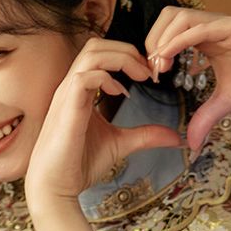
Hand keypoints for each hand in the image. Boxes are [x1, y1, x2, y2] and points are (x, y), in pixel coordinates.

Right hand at [23, 36, 184, 206]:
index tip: (149, 73)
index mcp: (81, 90)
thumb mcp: (121, 144)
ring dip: (121, 58)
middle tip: (149, 70)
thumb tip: (174, 137)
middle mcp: (72, 86)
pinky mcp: (66, 107)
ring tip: (141, 76)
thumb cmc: (79, 164)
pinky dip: (107, 77)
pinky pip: (85, 76)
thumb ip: (145, 135)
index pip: (101, 54)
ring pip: (92, 53)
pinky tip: (121, 93)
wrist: (56, 186)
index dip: (127, 56)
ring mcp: (67, 94)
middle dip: (127, 50)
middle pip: (96, 45)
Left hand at [145, 7, 230, 155]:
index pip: (168, 33)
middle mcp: (211, 27)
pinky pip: (201, 26)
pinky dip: (179, 40)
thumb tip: (191, 145)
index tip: (153, 77)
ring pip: (179, 16)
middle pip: (167, 18)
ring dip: (162, 39)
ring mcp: (222, 25)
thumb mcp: (229, 100)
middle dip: (152, 41)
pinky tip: (169, 57)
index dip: (154, 51)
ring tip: (160, 66)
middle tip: (153, 70)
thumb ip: (207, 117)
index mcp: (206, 39)